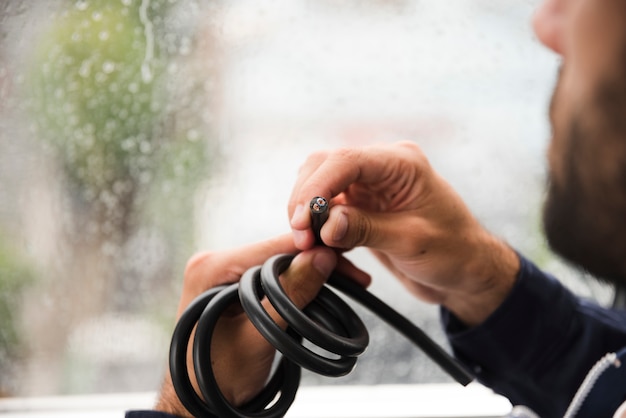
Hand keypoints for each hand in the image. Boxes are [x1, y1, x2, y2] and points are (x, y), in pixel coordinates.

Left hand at [155, 234, 338, 415]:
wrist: (202, 405)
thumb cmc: (217, 377)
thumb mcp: (259, 335)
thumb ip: (289, 295)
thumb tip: (321, 258)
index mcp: (211, 267)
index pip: (272, 247)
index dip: (312, 249)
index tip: (345, 257)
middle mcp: (216, 264)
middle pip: (278, 254)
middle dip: (317, 264)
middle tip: (355, 275)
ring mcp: (225, 277)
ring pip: (280, 267)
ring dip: (312, 275)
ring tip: (349, 282)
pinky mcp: (236, 290)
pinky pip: (274, 280)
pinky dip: (299, 286)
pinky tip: (325, 290)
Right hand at [288, 141, 519, 325]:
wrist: (467, 271)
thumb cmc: (454, 251)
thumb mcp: (411, 241)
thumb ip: (366, 229)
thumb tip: (325, 225)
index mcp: (401, 163)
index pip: (346, 160)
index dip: (317, 187)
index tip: (301, 219)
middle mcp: (381, 169)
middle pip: (324, 167)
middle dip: (305, 200)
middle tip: (301, 237)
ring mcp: (369, 187)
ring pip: (320, 188)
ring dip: (307, 215)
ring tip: (308, 246)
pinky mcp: (362, 208)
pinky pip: (327, 211)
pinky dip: (319, 230)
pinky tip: (322, 251)